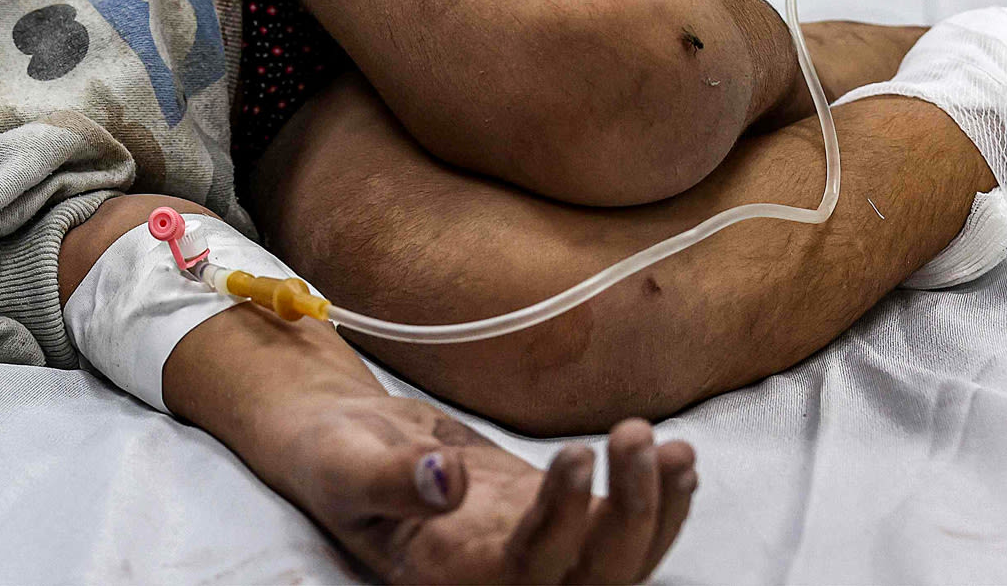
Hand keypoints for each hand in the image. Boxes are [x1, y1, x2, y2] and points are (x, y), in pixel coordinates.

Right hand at [273, 396, 693, 583]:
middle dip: (627, 515)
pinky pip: (616, 530)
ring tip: (672, 448)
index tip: (575, 450)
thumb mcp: (344, 463)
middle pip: (590, 579)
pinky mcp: (552, 520)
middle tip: (636, 436)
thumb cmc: (332, 458)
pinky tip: (675, 458)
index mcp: (449, 577)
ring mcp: (535, 553)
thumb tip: (447, 479)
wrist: (343, 445)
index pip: (526, 570)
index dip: (562, 523)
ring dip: (655, 511)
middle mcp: (502, 580)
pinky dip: (656, 501)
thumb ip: (392, 477)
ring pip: (618, 562)